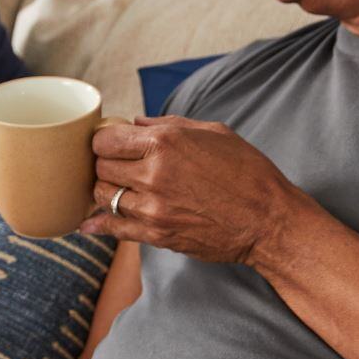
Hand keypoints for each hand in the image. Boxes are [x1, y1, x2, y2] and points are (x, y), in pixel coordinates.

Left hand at [80, 115, 302, 264]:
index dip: (104, 141)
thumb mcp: (213, 133)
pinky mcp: (157, 235)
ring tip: (119, 189)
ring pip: (104, 196)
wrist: (269, 220)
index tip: (111, 145)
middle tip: (117, 167)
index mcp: (165, 142)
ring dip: (107, 192)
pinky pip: (114, 228)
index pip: (105, 140)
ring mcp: (153, 207)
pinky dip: (98, 224)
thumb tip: (135, 123)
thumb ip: (168, 125)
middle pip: (100, 167)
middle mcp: (154, 173)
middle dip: (105, 165)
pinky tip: (89, 223)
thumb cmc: (247, 171)